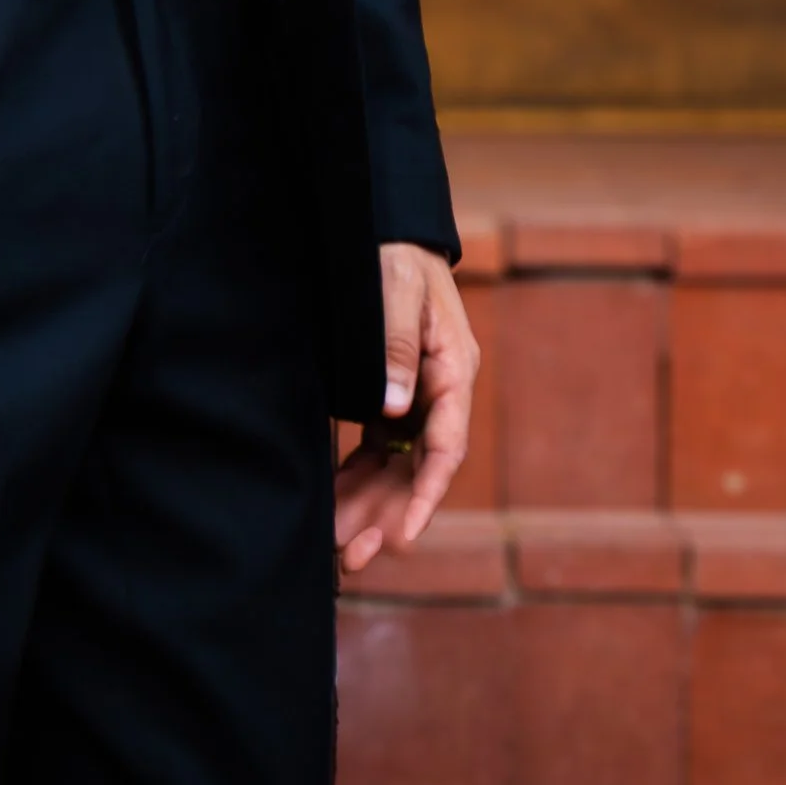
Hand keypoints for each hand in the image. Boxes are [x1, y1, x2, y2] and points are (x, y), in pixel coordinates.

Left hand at [334, 244, 480, 577]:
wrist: (386, 226)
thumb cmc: (393, 252)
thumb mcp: (396, 290)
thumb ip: (398, 345)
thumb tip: (393, 407)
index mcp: (453, 370)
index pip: (446, 446)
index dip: (425, 496)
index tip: (403, 536)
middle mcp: (439, 393)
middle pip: (419, 470)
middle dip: (388, 517)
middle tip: (354, 558)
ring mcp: (415, 398)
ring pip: (396, 467)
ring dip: (370, 507)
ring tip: (337, 551)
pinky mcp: (390, 398)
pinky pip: (376, 449)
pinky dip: (356, 479)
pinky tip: (333, 507)